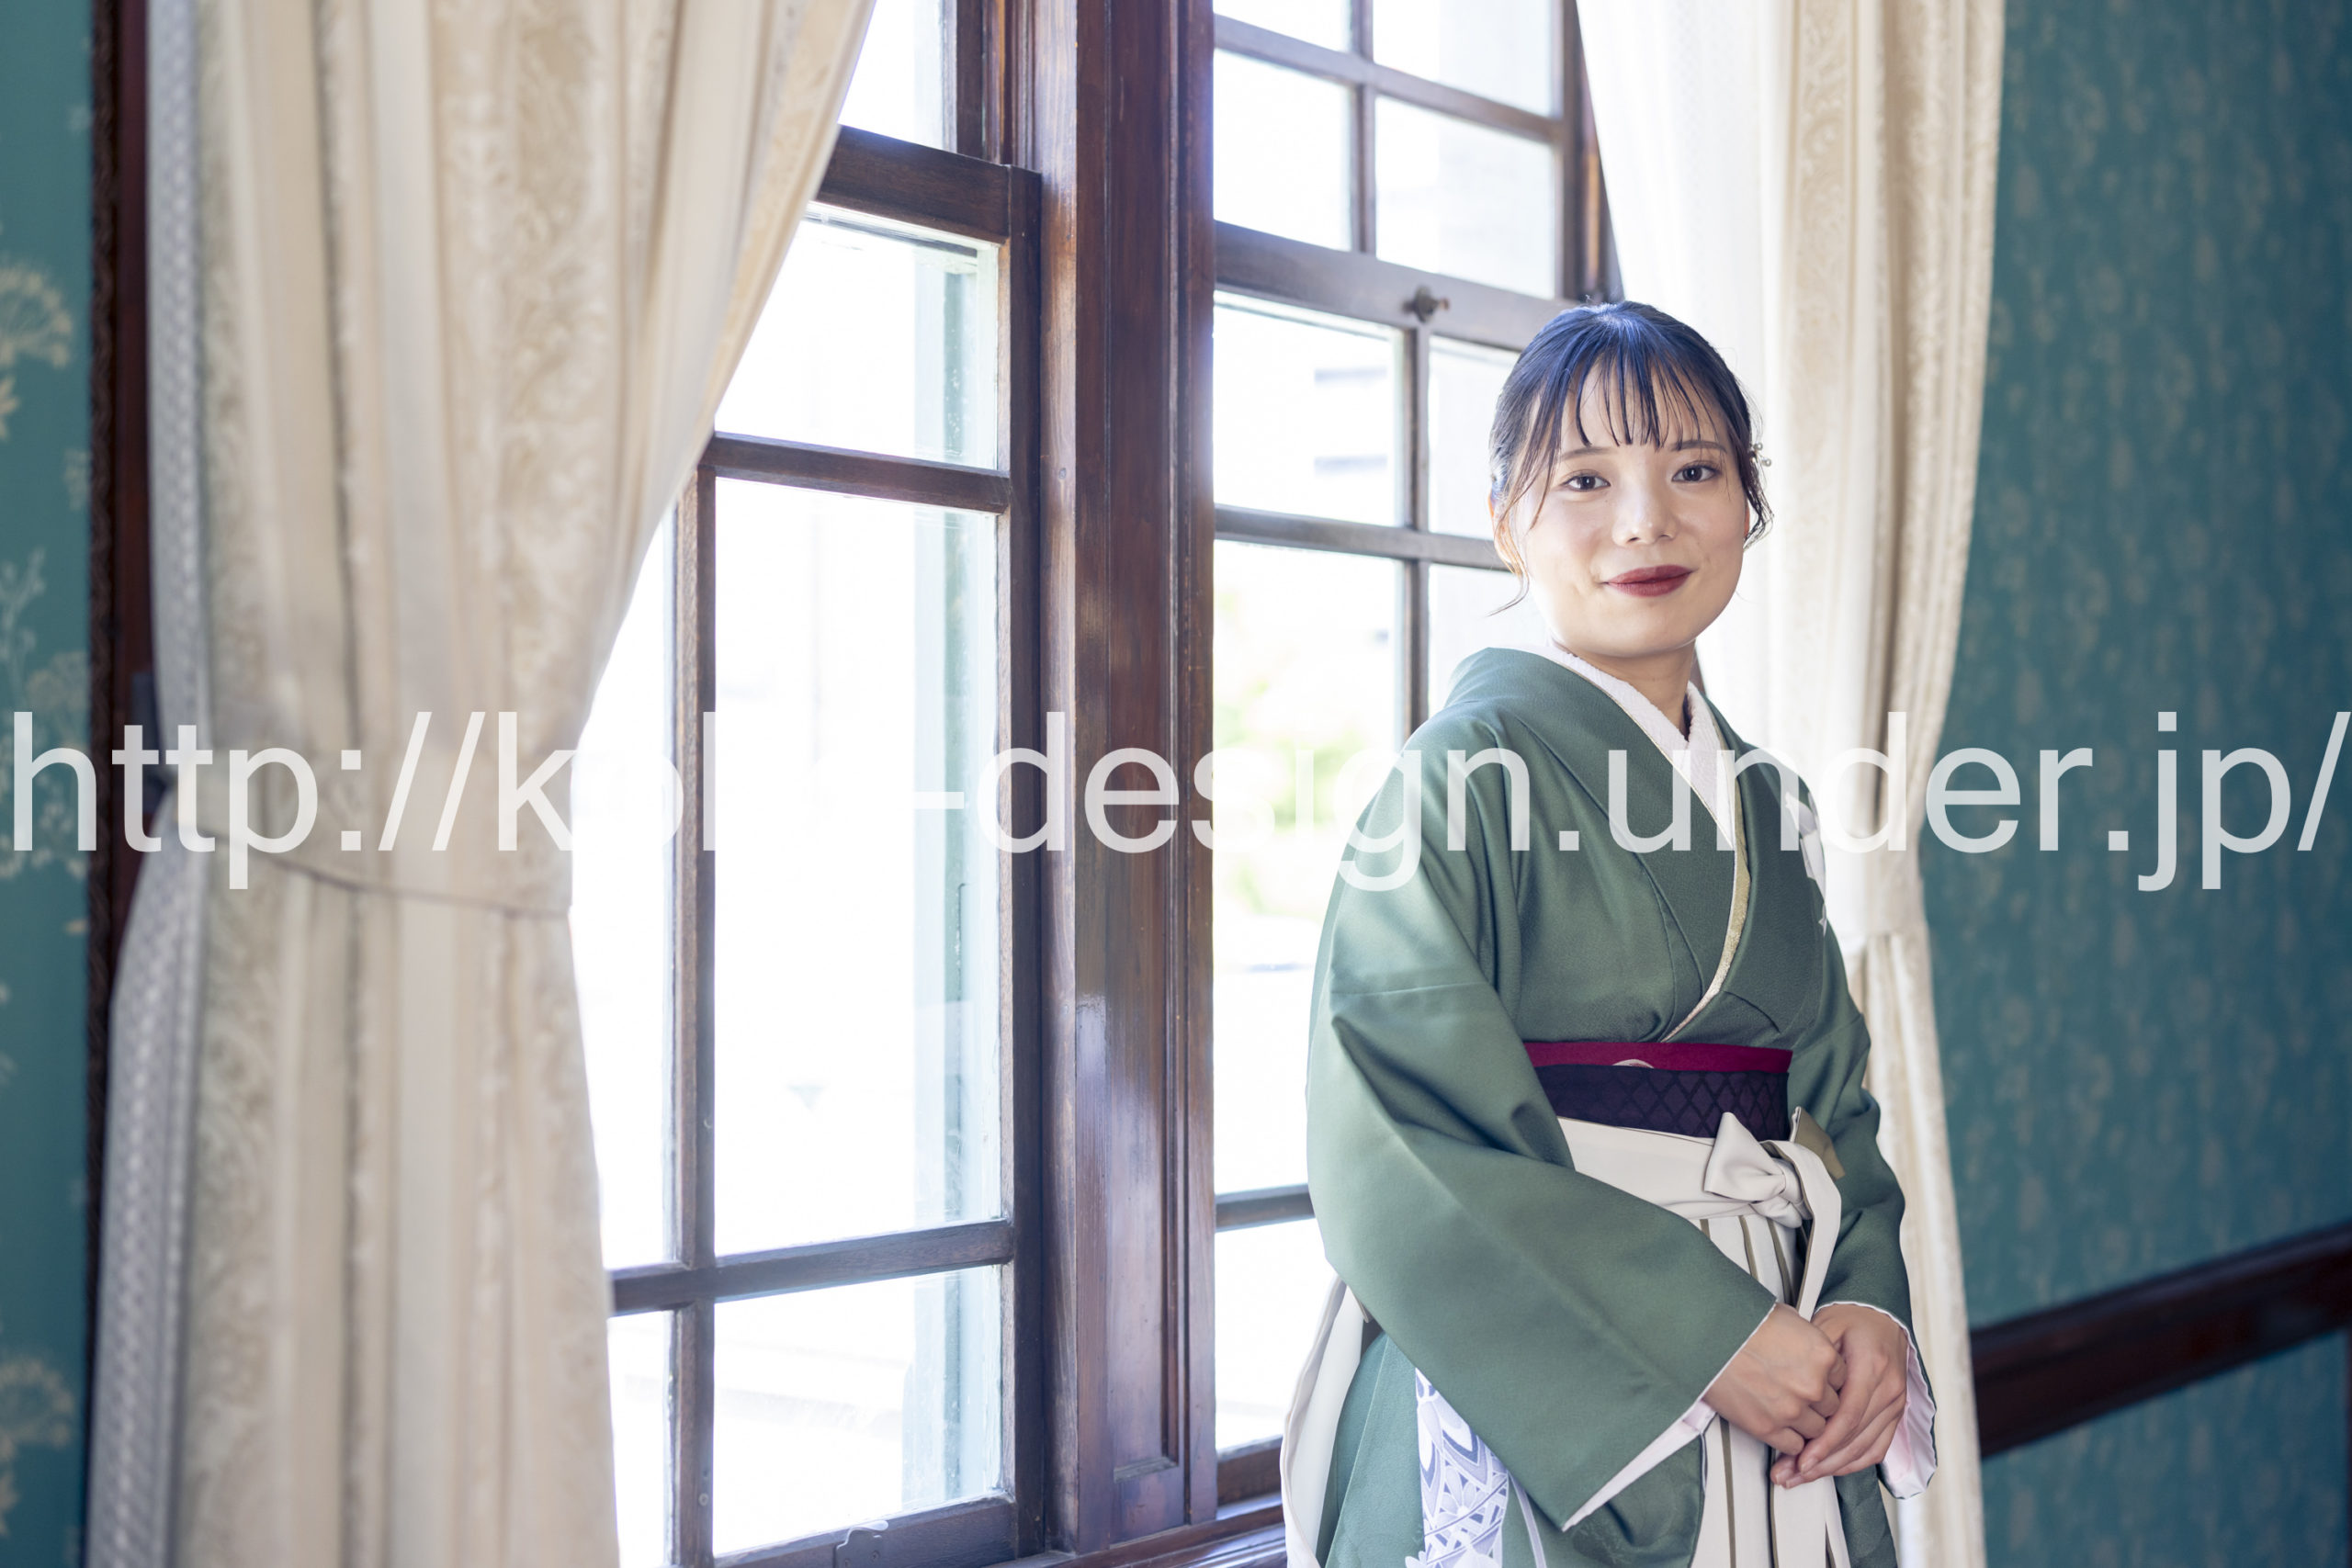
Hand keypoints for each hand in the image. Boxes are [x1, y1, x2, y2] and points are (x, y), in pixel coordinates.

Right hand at [1703, 1304, 1844, 1455]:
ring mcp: (1792, 1409)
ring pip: (1817, 1430)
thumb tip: (1809, 1346)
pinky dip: (1790, 1439)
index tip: (1817, 1380)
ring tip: (1788, 1409)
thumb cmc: (1739, 1322)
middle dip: (1818, 1403)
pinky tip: (1780, 1425)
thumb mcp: (1786, 1318)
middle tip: (1801, 1395)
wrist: (1705, 1336)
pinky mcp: (1768, 1427)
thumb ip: (1807, 1339)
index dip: (1828, 1380)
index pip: (1843, 1379)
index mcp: (1822, 1355)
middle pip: (1833, 1407)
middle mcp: (1812, 1385)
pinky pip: (1794, 1445)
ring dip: (1805, 1423)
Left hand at [1771, 1304, 1907, 1486]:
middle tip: (1790, 1475)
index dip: (1824, 1443)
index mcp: (1872, 1366)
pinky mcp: (1895, 1412)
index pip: (1849, 1415)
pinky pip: (1877, 1446)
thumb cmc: (1850, 1319)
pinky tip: (1829, 1469)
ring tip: (1801, 1477)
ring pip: (1866, 1447)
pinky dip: (1853, 1463)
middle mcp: (1889, 1388)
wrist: (1881, 1315)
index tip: (1801, 1459)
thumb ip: (1813, 1360)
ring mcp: (1896, 1403)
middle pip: (1855, 1437)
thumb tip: (1789, 1394)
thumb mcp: (1825, 1327)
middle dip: (1821, 1462)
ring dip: (1833, 1467)